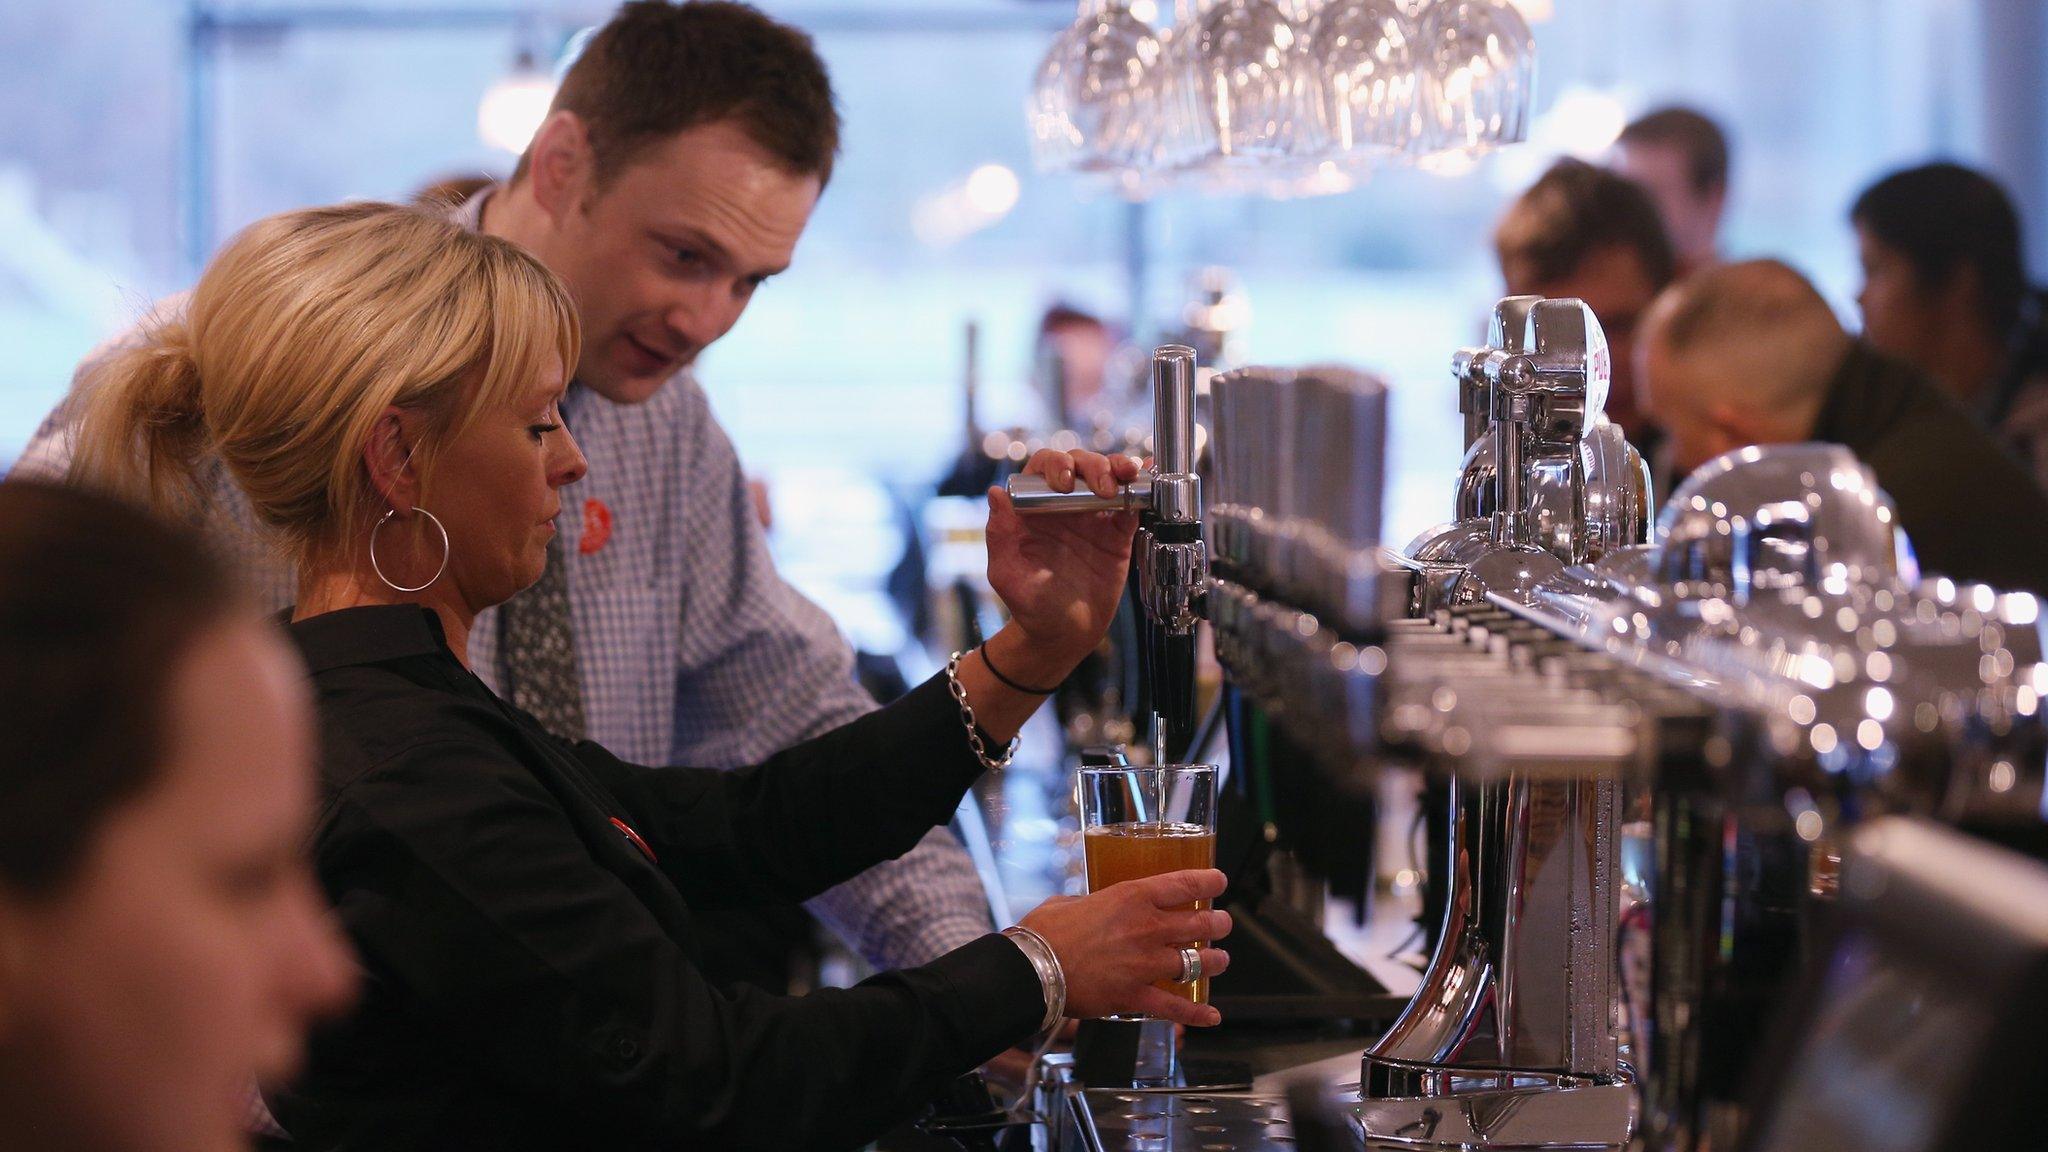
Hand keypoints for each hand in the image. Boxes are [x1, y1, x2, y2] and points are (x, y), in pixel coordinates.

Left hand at [985, 449, 1140, 674]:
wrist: (1064, 635)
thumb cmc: (1029, 607)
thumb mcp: (1007, 575)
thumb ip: (1000, 536)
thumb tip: (996, 493)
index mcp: (1033, 511)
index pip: (1042, 470)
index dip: (1055, 465)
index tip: (1065, 482)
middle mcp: (1063, 508)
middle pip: (1079, 466)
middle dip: (1093, 466)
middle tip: (1102, 488)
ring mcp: (1091, 519)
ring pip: (1106, 477)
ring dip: (1117, 469)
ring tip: (1127, 477)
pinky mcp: (1116, 535)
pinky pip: (1130, 506)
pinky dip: (1141, 490)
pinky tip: (1148, 480)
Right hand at [1019, 869, 1231, 1027]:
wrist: (1031, 969)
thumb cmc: (1044, 931)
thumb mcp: (1070, 901)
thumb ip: (1090, 902)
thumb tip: (1092, 906)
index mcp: (1131, 897)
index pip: (1183, 884)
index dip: (1208, 881)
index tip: (1220, 881)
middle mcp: (1146, 927)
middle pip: (1199, 923)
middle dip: (1217, 924)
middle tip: (1222, 924)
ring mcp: (1145, 963)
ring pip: (1197, 962)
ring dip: (1214, 962)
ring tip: (1220, 960)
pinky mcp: (1135, 995)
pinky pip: (1175, 1006)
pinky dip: (1197, 1013)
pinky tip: (1212, 1016)